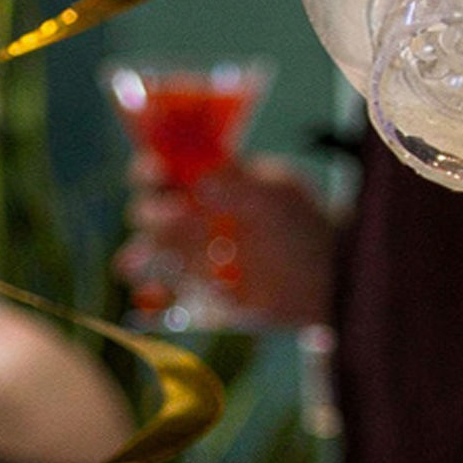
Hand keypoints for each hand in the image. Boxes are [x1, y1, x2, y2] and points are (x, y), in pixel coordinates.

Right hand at [116, 161, 336, 331]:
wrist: (321, 280)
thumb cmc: (300, 226)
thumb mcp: (277, 196)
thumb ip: (239, 184)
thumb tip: (201, 180)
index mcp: (203, 182)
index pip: (161, 168)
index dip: (150, 168)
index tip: (157, 172)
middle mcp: (186, 216)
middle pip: (147, 210)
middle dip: (152, 213)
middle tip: (178, 217)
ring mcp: (186, 256)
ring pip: (145, 251)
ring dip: (140, 254)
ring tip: (147, 262)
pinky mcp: (192, 293)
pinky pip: (160, 294)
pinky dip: (151, 294)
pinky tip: (154, 294)